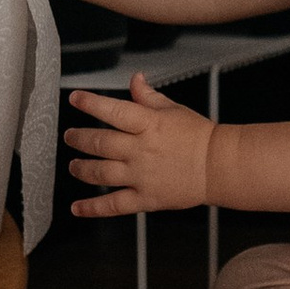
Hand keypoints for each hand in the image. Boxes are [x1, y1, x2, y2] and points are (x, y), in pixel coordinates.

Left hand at [66, 72, 212, 215]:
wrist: (219, 166)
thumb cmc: (199, 137)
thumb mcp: (174, 110)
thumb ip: (148, 97)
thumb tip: (135, 80)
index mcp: (149, 124)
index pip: (113, 110)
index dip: (91, 103)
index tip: (75, 98)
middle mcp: (141, 150)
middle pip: (99, 143)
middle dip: (79, 138)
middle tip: (70, 136)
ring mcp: (141, 176)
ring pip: (100, 172)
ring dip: (81, 168)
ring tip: (74, 165)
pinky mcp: (145, 198)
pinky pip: (114, 205)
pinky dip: (92, 208)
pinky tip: (77, 208)